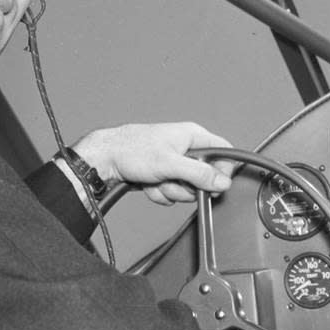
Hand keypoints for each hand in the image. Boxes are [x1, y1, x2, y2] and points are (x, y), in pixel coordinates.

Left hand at [72, 122, 236, 205]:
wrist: (105, 160)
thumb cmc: (132, 150)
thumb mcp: (170, 163)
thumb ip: (199, 173)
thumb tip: (223, 181)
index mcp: (193, 136)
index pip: (223, 152)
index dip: (223, 171)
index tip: (213, 185)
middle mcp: (186, 149)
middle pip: (206, 177)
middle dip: (187, 186)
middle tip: (172, 180)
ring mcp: (175, 164)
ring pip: (187, 189)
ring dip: (170, 190)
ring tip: (156, 180)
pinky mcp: (164, 176)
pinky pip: (172, 193)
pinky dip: (160, 193)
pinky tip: (149, 184)